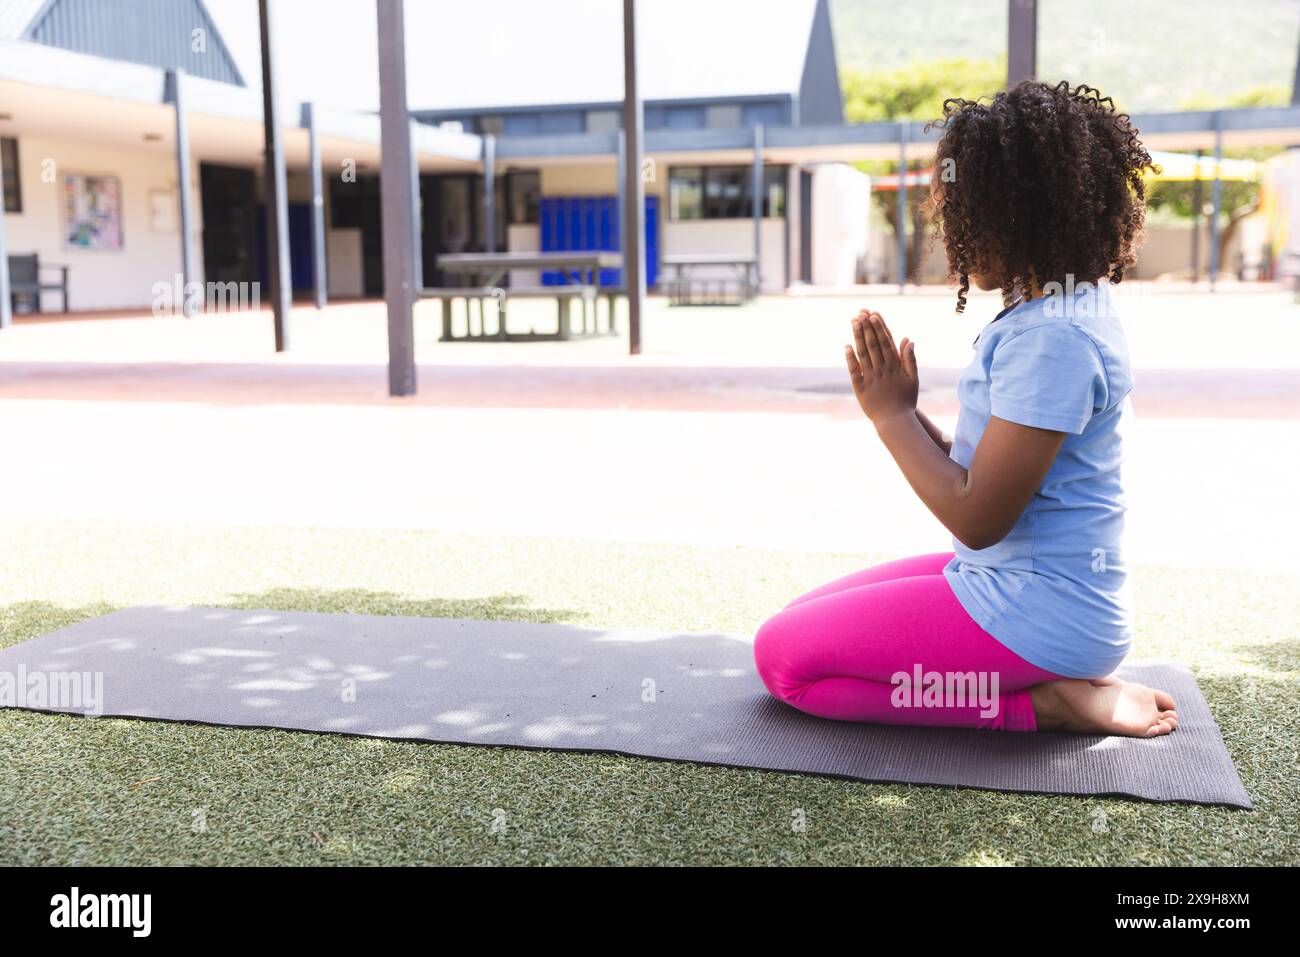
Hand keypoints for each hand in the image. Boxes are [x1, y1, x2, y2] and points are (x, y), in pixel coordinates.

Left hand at [845, 310, 918, 425]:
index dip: (879, 327)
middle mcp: (882, 369)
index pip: (886, 342)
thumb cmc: (905, 400)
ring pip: (863, 354)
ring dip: (858, 337)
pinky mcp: (860, 388)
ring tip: (853, 322)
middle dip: (867, 327)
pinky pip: (854, 371)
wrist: (895, 421)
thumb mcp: (912, 379)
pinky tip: (846, 346)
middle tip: (861, 313)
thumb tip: (908, 339)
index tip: (874, 314)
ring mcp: (871, 378)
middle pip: (873, 344)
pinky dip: (850, 359)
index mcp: (895, 366)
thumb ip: (910, 359)